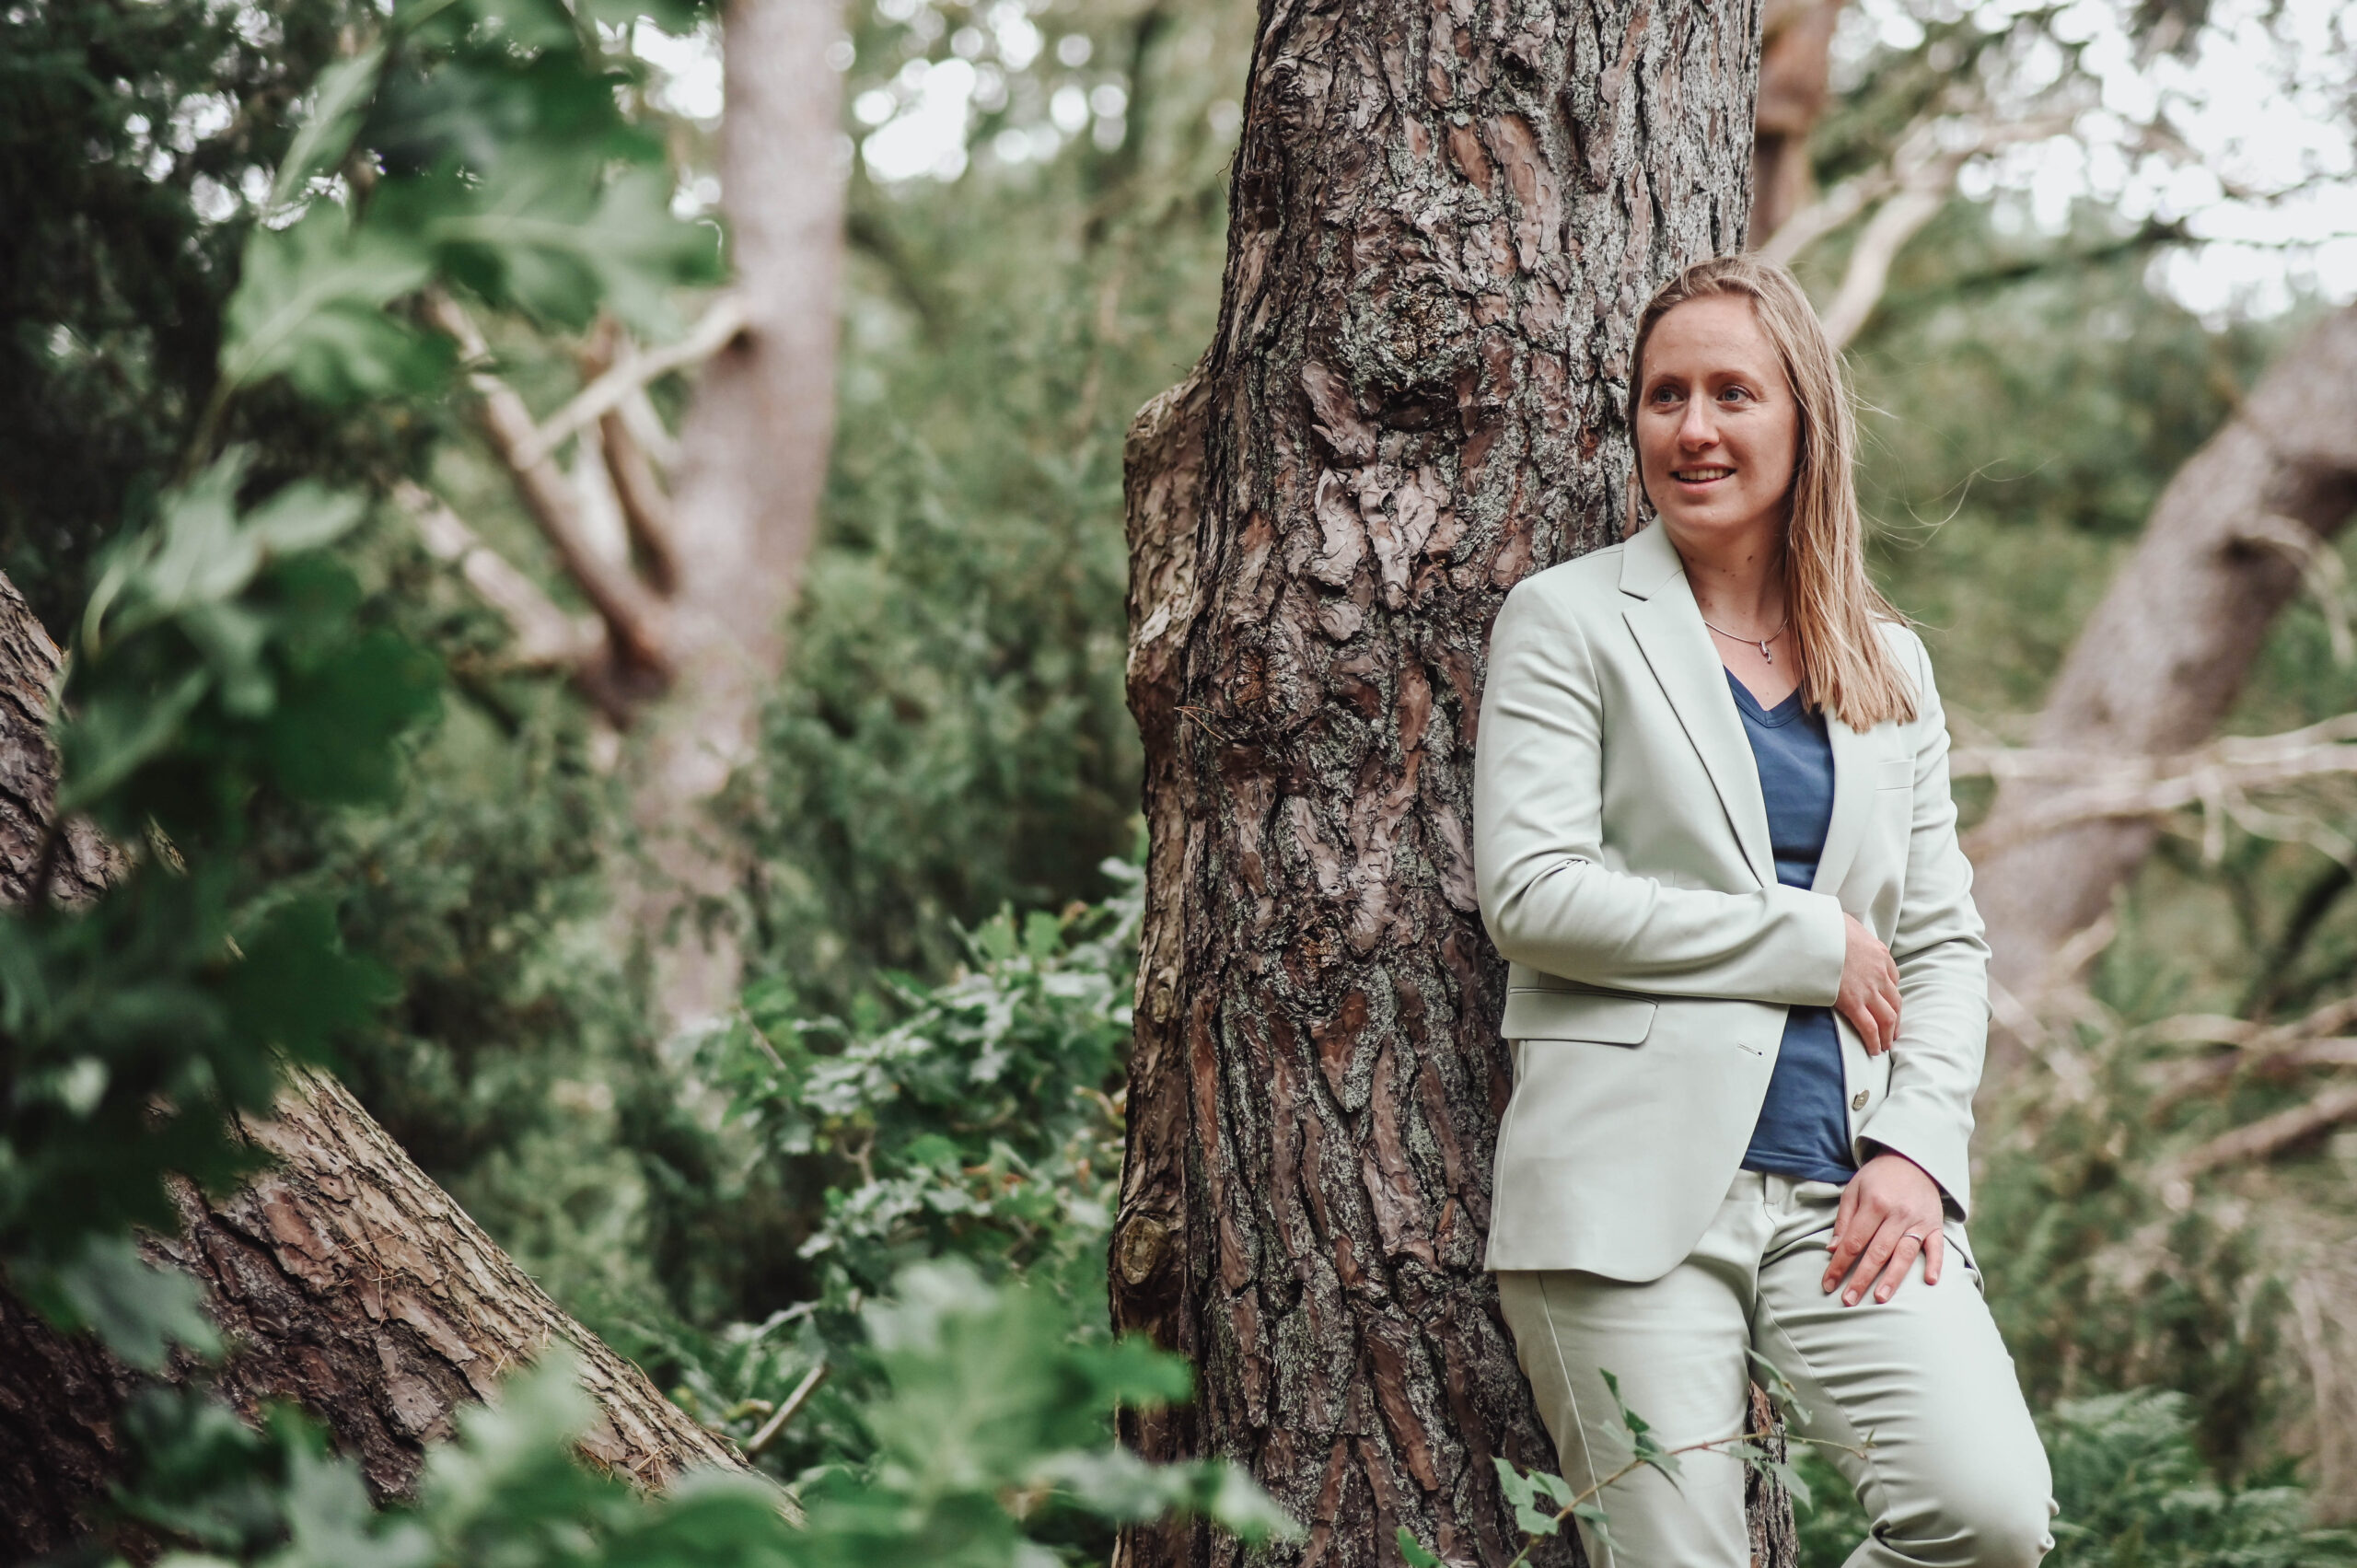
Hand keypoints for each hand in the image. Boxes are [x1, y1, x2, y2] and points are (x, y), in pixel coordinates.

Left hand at [1822, 1152, 1945, 1305]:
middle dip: (1861, 1278)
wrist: (1913, 1160)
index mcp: (1874, 1203)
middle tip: (1848, 1301)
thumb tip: (1833, 1250)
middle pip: (1877, 1252)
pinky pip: (1937, 1247)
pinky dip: (1936, 1264)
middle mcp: (1897, 1213)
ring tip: (1880, 1299)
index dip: (1839, 1264)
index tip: (1828, 1284)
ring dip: (1892, 1278)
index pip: (1853, 1241)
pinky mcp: (1935, 1224)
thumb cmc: (1878, 1178)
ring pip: (1905, 1254)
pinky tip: (1929, 1281)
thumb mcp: (1853, 1190)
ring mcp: (1918, 1220)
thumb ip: (1844, 1220)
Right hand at [1836, 913, 1900, 1055]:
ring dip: (1889, 1033)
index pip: (1892, 977)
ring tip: (1885, 1045)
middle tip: (1892, 1031)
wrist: (1815, 932)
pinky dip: (1875, 1041)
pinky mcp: (1853, 1002)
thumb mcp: (1846, 923)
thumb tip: (1842, 933)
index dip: (1890, 993)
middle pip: (1895, 1001)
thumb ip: (1850, 934)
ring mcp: (1868, 989)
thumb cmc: (1825, 924)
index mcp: (1879, 953)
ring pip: (1888, 1017)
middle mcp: (1879, 973)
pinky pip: (1870, 1027)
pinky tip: (1873, 1049)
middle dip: (1895, 1019)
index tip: (1886, 1003)